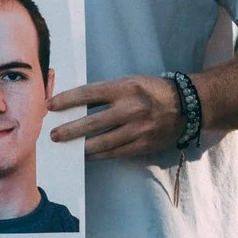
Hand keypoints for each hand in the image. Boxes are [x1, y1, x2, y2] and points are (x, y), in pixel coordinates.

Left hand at [49, 75, 183, 158]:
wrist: (186, 104)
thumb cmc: (152, 90)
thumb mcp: (129, 82)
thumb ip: (106, 92)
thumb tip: (77, 104)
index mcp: (124, 88)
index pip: (88, 94)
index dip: (67, 100)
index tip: (51, 106)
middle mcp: (130, 108)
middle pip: (92, 122)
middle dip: (69, 130)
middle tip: (53, 135)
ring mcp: (138, 129)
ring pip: (102, 142)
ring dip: (82, 147)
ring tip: (67, 147)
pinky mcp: (144, 145)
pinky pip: (116, 153)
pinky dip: (99, 155)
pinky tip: (87, 155)